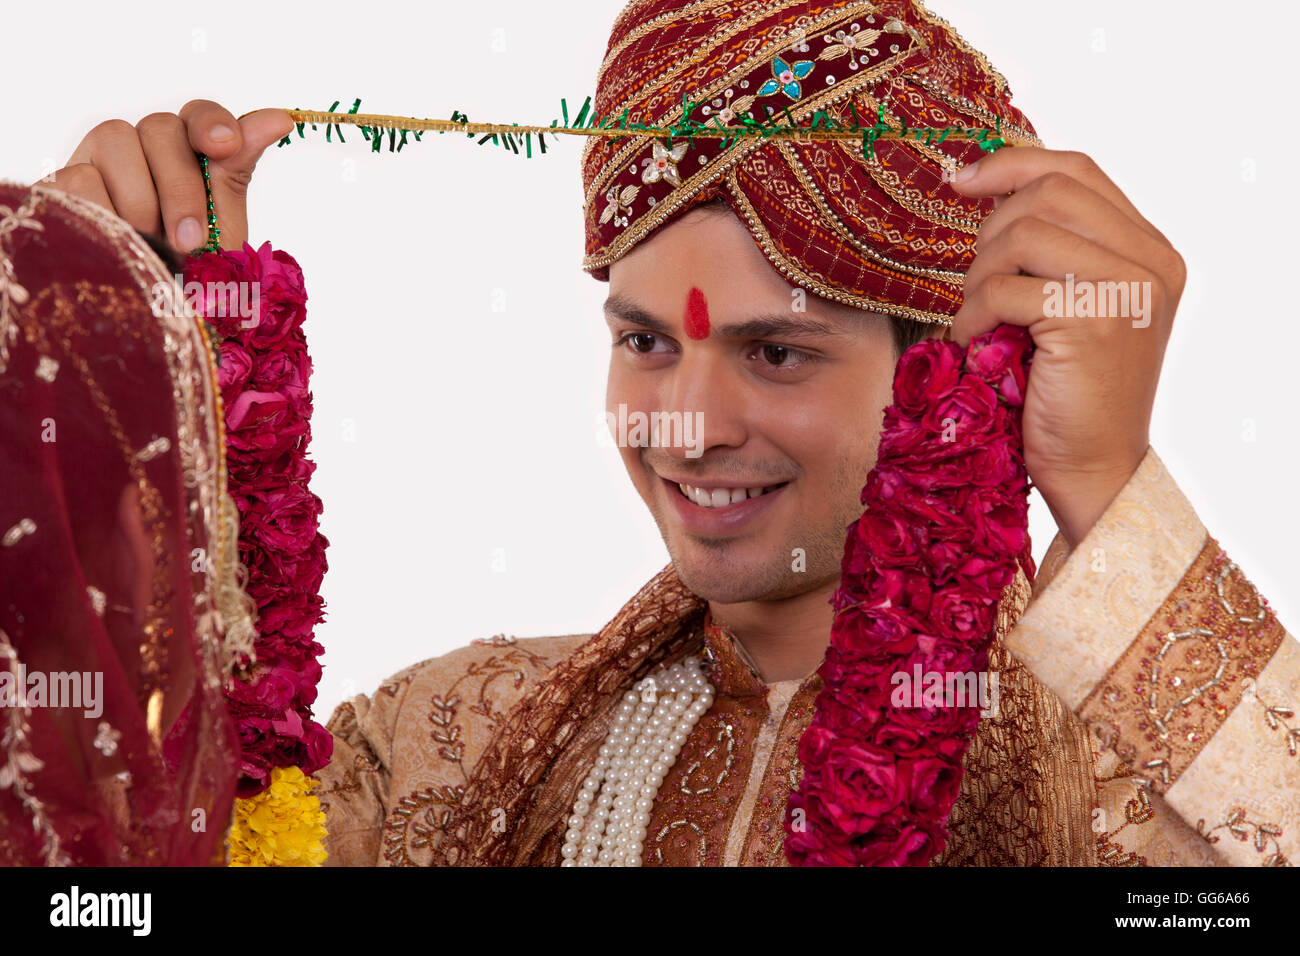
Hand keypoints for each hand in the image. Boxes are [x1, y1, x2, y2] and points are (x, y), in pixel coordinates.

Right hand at [37, 100, 293, 253]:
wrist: (146, 314)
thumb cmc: (189, 269)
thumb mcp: (222, 225)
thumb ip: (238, 170)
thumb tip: (280, 119)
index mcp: (188, 152)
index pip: (200, 115)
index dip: (212, 123)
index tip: (225, 145)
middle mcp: (143, 145)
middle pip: (161, 128)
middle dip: (182, 187)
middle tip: (191, 241)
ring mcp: (99, 159)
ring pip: (116, 140)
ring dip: (143, 201)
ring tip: (155, 248)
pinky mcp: (62, 183)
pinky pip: (79, 177)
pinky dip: (104, 212)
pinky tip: (119, 244)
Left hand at [949, 147, 1184, 547]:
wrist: (1094, 469)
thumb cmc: (1066, 394)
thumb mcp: (1067, 309)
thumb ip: (1054, 251)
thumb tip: (984, 185)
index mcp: (1150, 250)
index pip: (1077, 170)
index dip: (1012, 163)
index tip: (960, 178)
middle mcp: (1151, 261)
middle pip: (1047, 193)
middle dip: (990, 234)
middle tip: (977, 287)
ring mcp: (1128, 287)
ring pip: (1022, 234)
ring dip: (979, 277)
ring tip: (979, 320)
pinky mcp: (1092, 319)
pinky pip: (1004, 288)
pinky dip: (973, 313)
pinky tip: (975, 343)